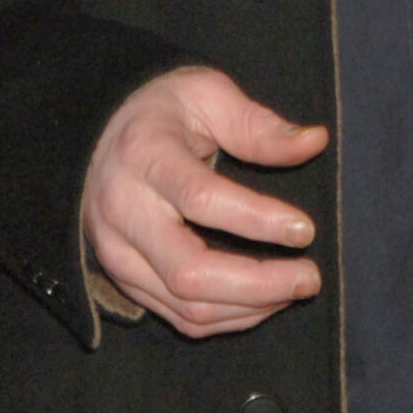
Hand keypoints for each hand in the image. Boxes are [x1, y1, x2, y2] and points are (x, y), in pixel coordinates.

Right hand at [81, 65, 327, 338]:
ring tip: (295, 286)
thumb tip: (315, 142)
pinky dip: (228, 318)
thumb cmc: (162, 111)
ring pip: (186, 305)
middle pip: (189, 271)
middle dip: (259, 284)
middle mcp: (124, 211)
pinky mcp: (123, 280)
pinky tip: (264, 300)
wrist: (98, 136)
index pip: (201, 199)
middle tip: (310, 277)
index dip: (258, 220)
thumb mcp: (207, 94)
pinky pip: (178, 317)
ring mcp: (118, 253)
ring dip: (251, 307)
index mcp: (144, 154)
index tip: (306, 229)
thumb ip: (258, 125)